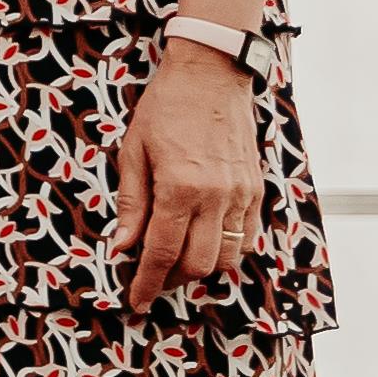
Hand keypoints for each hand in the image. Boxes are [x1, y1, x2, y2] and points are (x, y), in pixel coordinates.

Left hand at [118, 44, 271, 307]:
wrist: (211, 75)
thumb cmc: (165, 109)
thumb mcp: (133, 152)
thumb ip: (131, 203)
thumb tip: (121, 246)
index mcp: (180, 188)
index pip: (162, 252)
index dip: (147, 283)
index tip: (136, 301)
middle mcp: (217, 197)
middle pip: (199, 264)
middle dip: (172, 281)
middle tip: (150, 281)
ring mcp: (241, 195)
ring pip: (228, 257)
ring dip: (200, 269)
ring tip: (175, 264)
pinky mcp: (256, 189)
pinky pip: (247, 237)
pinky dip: (227, 251)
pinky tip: (205, 245)